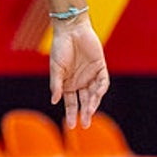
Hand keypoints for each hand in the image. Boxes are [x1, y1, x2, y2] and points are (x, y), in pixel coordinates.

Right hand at [49, 14, 109, 128]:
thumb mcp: (56, 67)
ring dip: (92, 104)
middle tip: (84, 125)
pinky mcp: (100, 68)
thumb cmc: (60, 47)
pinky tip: (96, 95)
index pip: (70, 103)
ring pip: (94, 94)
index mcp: (68, 83)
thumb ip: (56, 84)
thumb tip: (53, 100)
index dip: (71, 114)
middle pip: (84, 102)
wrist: (71, 30)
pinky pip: (103, 82)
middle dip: (84, 113)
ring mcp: (91, 76)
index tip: (70, 126)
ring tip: (89, 113)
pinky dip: (100, 89)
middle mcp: (80, 82)